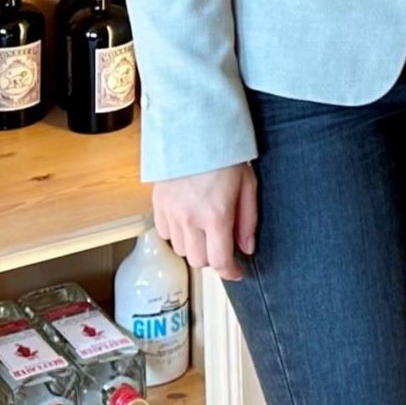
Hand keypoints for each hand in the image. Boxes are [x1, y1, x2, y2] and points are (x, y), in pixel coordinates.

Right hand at [153, 163, 257, 281]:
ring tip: (205, 229)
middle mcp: (190, 219)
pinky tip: (188, 220)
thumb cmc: (226, 156)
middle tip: (222, 245)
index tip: (236, 272)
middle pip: (198, 261)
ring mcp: (171, 213)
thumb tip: (247, 248)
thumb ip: (248, 221)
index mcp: (216, 216)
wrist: (196, 131)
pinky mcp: (158, 205)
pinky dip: (177, 234)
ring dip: (195, 247)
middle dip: (213, 258)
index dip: (230, 272)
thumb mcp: (248, 186)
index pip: (220, 260)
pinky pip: (165, 234)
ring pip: (181, 250)